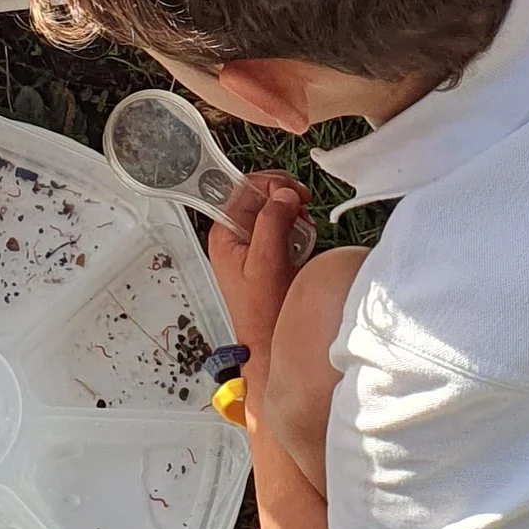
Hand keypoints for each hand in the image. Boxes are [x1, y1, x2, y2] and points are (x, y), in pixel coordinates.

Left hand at [208, 173, 310, 367]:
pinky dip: (294, 229)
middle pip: (257, 196)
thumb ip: (272, 223)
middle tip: (304, 207)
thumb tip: (283, 194)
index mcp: (224, 234)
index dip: (271, 183)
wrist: (270, 344)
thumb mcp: (267, 262)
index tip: (296, 194)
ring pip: (270, 211)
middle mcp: (232, 237)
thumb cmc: (264, 312)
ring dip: (291, 214)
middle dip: (284, 197)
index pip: (243, 188)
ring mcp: (247, 246)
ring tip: (305, 230)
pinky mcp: (262, 255)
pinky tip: (302, 242)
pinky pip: (278, 229)